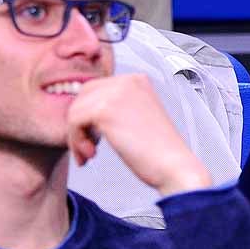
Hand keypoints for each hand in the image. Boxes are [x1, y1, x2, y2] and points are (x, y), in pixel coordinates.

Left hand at [67, 73, 212, 195]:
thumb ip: (113, 106)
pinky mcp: (104, 109)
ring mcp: (115, 93)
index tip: (94, 138)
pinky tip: (90, 154)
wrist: (175, 168)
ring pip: (75, 110)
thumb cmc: (157, 151)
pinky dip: (76, 140)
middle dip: (80, 124)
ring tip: (90, 153)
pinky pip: (74, 121)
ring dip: (77, 136)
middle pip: (82, 97)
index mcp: (136, 80)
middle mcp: (126, 81)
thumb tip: (81, 109)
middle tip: (89, 147)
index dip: (88, 115)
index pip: (95, 89)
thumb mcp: (134, 117)